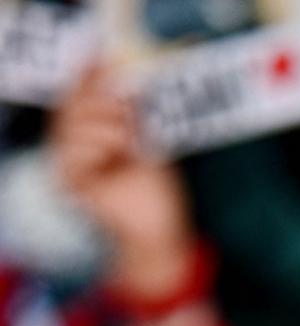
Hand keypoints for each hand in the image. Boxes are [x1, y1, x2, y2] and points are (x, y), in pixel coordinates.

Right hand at [50, 66, 197, 299]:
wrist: (161, 226)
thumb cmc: (156, 187)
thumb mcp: (145, 137)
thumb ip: (128, 108)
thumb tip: (118, 70)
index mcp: (89, 133)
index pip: (77, 96)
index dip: (85, 74)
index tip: (101, 55)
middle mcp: (73, 148)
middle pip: (69, 106)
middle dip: (101, 100)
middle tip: (129, 112)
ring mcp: (68, 166)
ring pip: (72, 126)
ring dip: (108, 126)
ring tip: (130, 142)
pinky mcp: (71, 183)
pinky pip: (75, 151)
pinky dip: (102, 146)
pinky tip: (120, 153)